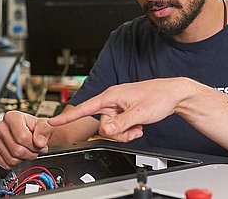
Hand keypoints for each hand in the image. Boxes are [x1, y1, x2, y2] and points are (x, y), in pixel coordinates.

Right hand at [0, 111, 53, 168]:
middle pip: (17, 150)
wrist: (31, 132)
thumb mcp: (45, 125)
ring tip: (28, 152)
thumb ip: (44, 131)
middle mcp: (1, 126)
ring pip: (11, 158)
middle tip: (35, 150)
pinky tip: (19, 156)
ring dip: (23, 159)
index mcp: (12, 117)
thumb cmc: (36, 128)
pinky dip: (14, 164)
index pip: (22, 137)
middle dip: (30, 154)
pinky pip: (3, 163)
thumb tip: (39, 142)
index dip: (34, 145)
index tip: (40, 145)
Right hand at [48, 78, 189, 142]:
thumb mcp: (138, 114)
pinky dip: (129, 130)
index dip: (68, 116)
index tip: (53, 121)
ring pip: (112, 128)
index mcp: (111, 96)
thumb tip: (104, 130)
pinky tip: (139, 126)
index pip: (85, 107)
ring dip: (125, 132)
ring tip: (138, 126)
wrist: (173, 94)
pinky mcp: (125, 111)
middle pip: (102, 124)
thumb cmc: (158, 97)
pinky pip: (119, 126)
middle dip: (116, 132)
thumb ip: (120, 123)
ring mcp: (119, 106)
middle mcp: (112, 100)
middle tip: (132, 130)